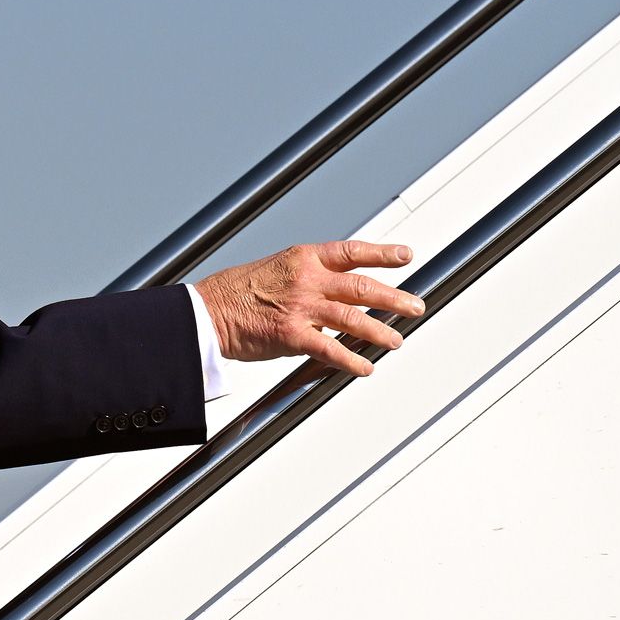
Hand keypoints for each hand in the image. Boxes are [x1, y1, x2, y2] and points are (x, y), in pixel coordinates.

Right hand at [195, 239, 424, 377]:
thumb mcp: (275, 270)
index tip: (405, 256)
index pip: (352, 252)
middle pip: (362, 287)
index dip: (382, 254)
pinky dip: (351, 360)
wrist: (205, 312)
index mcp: (304, 259)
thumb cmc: (234, 293)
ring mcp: (301, 308)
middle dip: (394, 298)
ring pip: (352, 318)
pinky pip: (329, 350)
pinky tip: (365, 367)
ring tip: (396, 340)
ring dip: (379, 331)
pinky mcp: (291, 335)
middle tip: (415, 306)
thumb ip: (307, 278)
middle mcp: (307, 280)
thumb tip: (334, 289)